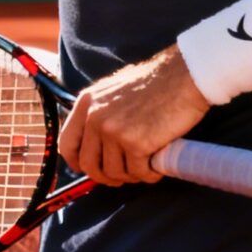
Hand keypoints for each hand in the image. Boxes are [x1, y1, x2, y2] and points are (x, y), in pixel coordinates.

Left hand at [57, 46, 209, 186]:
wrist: (184, 75)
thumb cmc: (156, 81)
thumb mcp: (115, 90)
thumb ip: (101, 112)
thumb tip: (95, 143)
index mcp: (87, 102)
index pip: (67, 144)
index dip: (77, 163)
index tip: (88, 170)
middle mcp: (95, 117)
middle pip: (89, 165)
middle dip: (107, 176)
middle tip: (124, 175)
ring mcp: (114, 131)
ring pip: (114, 172)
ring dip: (131, 174)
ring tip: (146, 163)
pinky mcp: (136, 143)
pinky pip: (138, 172)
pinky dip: (149, 173)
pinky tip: (158, 164)